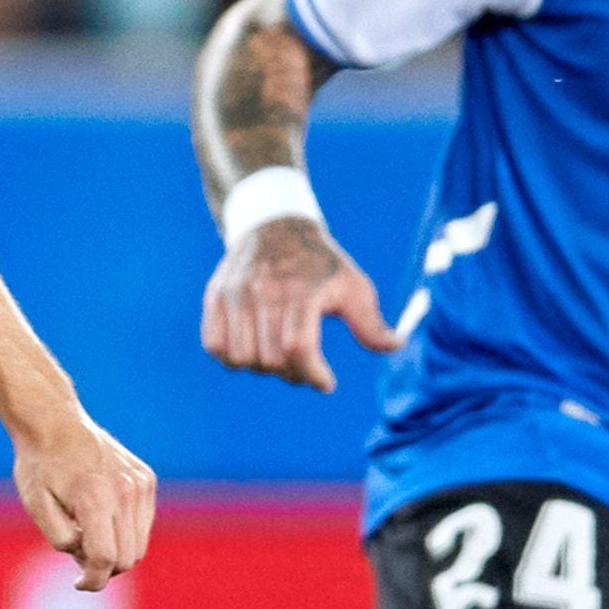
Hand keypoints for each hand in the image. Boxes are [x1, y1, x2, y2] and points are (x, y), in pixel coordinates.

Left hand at [14, 406, 155, 591]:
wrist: (55, 423)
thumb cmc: (40, 466)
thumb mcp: (36, 506)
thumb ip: (62, 539)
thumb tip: (88, 559)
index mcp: (95, 499)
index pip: (105, 559)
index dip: (92, 581)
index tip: (79, 584)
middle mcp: (124, 491)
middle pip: (126, 558)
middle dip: (103, 567)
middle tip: (78, 550)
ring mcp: (140, 484)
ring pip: (138, 545)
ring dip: (115, 550)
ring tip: (88, 531)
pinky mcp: (146, 480)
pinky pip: (143, 524)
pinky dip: (125, 531)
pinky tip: (102, 515)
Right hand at [199, 216, 401, 392]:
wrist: (276, 225)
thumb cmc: (321, 264)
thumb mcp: (353, 286)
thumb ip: (370, 322)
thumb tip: (395, 347)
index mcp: (303, 290)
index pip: (299, 347)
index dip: (313, 375)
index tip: (326, 384)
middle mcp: (266, 290)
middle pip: (271, 358)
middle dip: (293, 375)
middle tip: (305, 369)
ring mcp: (236, 293)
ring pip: (242, 357)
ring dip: (262, 369)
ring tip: (278, 359)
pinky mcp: (215, 296)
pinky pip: (214, 345)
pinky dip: (232, 358)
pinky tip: (251, 352)